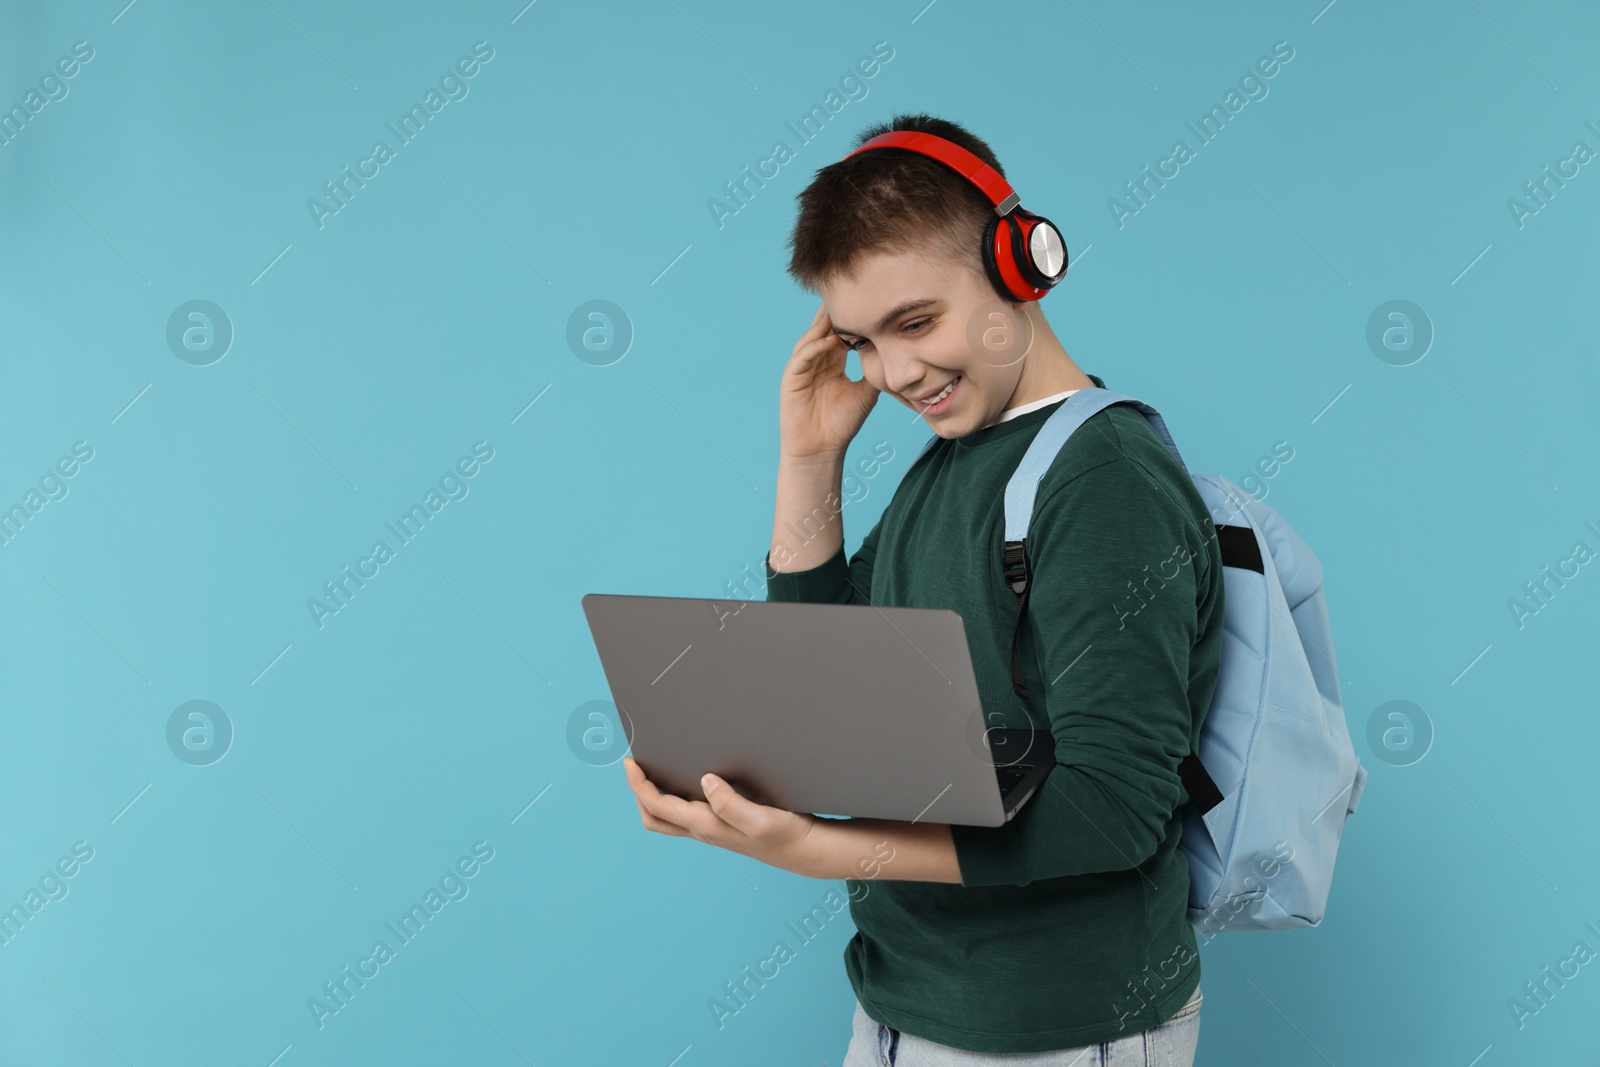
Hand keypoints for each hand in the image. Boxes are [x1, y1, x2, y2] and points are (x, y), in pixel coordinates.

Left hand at [623, 756, 824, 876]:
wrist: (805, 850)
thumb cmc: (785, 834)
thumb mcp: (761, 819)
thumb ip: (731, 804)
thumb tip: (705, 780)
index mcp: (706, 826)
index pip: (658, 806)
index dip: (638, 784)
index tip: (630, 761)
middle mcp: (703, 830)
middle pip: (654, 817)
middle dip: (638, 791)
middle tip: (634, 763)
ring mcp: (711, 829)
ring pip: (666, 818)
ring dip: (652, 795)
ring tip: (652, 769)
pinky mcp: (722, 825)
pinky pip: (684, 813)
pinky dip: (671, 797)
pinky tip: (683, 779)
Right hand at [777, 302, 879, 460]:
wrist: (821, 450)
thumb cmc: (842, 423)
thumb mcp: (866, 392)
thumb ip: (874, 370)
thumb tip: (895, 352)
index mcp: (831, 361)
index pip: (840, 331)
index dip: (851, 318)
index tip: (868, 302)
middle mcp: (815, 360)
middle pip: (824, 328)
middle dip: (835, 311)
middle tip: (850, 291)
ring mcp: (802, 368)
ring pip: (812, 338)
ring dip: (824, 324)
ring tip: (839, 309)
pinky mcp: (791, 379)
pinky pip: (802, 357)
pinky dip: (814, 347)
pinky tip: (829, 339)